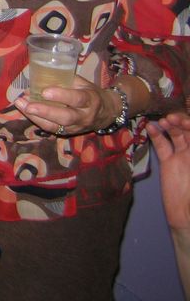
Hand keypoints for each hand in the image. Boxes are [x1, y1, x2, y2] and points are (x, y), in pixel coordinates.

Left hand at [14, 77, 117, 135]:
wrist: (107, 112)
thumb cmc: (91, 93)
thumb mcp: (84, 83)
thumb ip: (66, 79)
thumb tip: (42, 72)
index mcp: (91, 100)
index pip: (78, 99)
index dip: (61, 95)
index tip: (45, 91)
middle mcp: (84, 116)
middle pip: (66, 117)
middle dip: (45, 111)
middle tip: (28, 105)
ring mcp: (76, 127)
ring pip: (56, 126)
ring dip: (36, 117)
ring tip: (21, 105)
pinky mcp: (67, 133)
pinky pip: (51, 129)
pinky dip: (37, 120)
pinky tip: (25, 111)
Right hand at [148, 112, 189, 232]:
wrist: (187, 217)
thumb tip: (188, 143)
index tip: (186, 123)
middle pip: (188, 131)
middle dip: (182, 122)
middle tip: (173, 119)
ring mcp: (181, 156)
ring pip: (175, 135)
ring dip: (169, 126)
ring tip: (163, 121)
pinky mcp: (168, 162)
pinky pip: (162, 146)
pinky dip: (155, 135)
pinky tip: (150, 127)